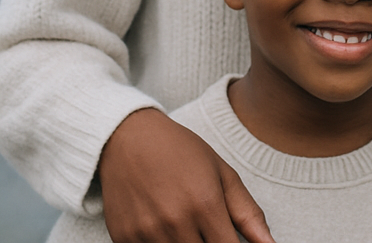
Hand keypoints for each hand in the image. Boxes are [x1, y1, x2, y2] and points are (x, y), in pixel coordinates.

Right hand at [98, 107, 275, 242]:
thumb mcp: (222, 173)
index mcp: (206, 204)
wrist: (129, 138)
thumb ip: (248, 213)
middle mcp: (175, 222)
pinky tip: (162, 226)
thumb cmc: (182, 152)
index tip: (228, 238)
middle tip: (206, 227)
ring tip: (186, 222)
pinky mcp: (122, 239)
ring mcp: (146, 233)